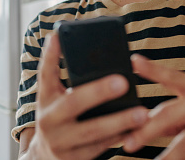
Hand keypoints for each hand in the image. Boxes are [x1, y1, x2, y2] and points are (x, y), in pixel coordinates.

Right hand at [26, 34, 147, 159]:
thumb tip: (77, 45)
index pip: (45, 74)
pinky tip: (137, 131)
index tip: (57, 36)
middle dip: (98, 92)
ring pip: (93, 131)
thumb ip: (66, 78)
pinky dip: (120, 138)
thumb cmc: (56, 118)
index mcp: (44, 99)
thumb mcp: (53, 98)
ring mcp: (60, 143)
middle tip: (122, 82)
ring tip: (142, 113)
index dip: (49, 55)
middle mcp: (49, 120)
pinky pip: (101, 148)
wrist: (42, 158)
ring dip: (119, 121)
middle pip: (73, 102)